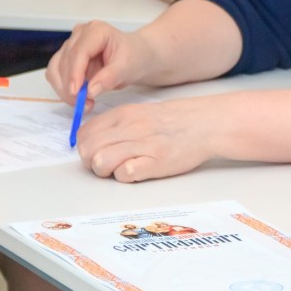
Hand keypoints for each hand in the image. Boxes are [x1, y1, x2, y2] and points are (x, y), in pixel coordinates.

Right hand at [45, 20, 156, 105]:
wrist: (136, 57)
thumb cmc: (134, 57)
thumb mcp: (128, 67)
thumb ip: (110, 77)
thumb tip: (90, 91)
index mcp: (96, 31)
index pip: (78, 52)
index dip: (74, 73)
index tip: (76, 93)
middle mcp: (80, 35)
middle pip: (64, 62)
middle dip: (70, 86)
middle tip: (84, 105)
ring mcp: (71, 45)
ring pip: (56, 70)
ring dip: (65, 90)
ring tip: (85, 103)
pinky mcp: (66, 58)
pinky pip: (57, 76)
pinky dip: (65, 89)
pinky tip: (80, 98)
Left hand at [76, 99, 215, 181]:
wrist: (206, 124)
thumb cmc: (174, 122)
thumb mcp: (141, 113)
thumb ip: (117, 125)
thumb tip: (92, 141)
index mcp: (124, 114)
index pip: (84, 133)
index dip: (85, 147)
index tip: (96, 152)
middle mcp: (130, 128)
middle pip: (88, 149)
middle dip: (91, 161)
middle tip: (107, 164)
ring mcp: (142, 145)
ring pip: (100, 162)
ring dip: (105, 170)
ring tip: (120, 169)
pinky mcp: (155, 163)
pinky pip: (124, 174)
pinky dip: (126, 176)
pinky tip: (137, 170)